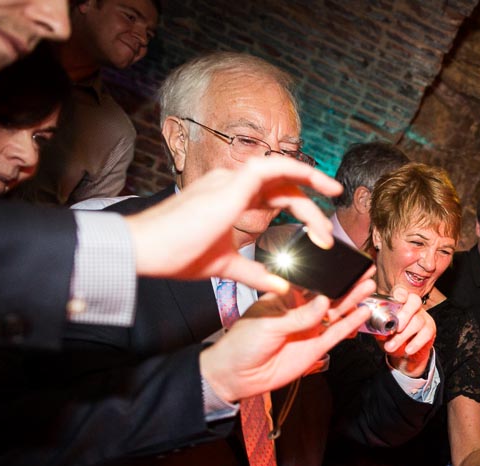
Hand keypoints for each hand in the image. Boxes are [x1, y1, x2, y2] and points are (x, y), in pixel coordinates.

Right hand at [127, 157, 342, 293]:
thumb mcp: (225, 266)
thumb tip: (280, 284)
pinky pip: (271, 166)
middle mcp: (231, 184)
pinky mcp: (231, 185)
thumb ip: (255, 273)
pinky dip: (295, 169)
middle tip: (329, 232)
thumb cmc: (176, 255)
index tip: (321, 234)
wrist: (148, 250)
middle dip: (312, 206)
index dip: (302, 212)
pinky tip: (314, 180)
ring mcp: (230, 181)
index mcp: (229, 199)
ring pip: (281, 173)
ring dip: (310, 184)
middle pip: (282, 186)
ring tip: (332, 197)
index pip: (274, 197)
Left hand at [199, 278, 376, 402]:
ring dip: (352, 300)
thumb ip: (299, 315)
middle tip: (364, 271)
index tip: (341, 262)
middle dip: (346, 283)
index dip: (325, 273)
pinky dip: (350, 323)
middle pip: (328, 295)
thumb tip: (322, 302)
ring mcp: (309, 329)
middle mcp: (299, 312)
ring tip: (368, 287)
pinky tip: (362, 313)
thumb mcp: (268, 323)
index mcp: (284, 298)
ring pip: (335, 312)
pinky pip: (336, 333)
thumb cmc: (241, 344)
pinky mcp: (316, 348)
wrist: (238, 376)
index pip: (309, 282)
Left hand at [379, 290, 434, 376]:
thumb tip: (377, 331)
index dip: (401, 294)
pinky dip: (416, 343)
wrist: (404, 353)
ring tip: (391, 346)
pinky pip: (426, 333)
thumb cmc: (392, 338)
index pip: (402, 293)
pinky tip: (408, 350)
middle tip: (395, 329)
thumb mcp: (382, 334)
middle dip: (405, 314)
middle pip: (414, 302)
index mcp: (399, 303)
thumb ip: (380, 331)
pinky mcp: (430, 328)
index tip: (398, 299)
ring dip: (403, 335)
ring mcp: (423, 316)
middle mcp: (413, 306)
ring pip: (418, 321)